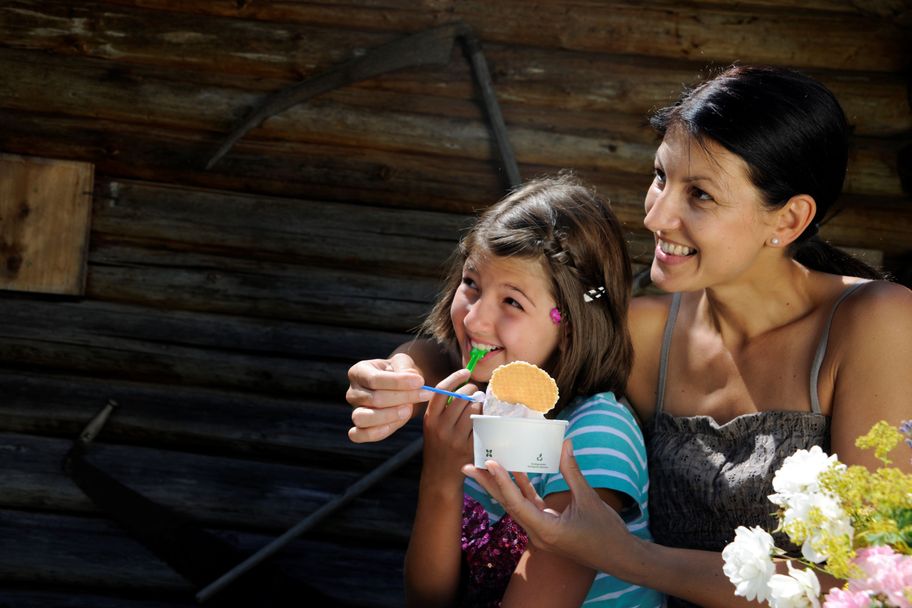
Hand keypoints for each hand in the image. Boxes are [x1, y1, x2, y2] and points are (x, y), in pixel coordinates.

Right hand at [346, 353, 433, 442]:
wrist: (401, 387)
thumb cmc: (400, 372)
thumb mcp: (403, 363)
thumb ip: (405, 368)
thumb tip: (413, 378)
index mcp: (359, 371)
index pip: (374, 379)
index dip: (398, 382)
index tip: (420, 382)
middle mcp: (352, 392)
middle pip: (373, 399)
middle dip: (402, 398)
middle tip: (424, 394)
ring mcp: (354, 411)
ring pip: (363, 418)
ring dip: (390, 415)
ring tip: (409, 409)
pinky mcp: (359, 428)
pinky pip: (360, 435)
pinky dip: (376, 432)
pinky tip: (396, 423)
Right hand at [421, 369, 481, 483]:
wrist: (440, 474)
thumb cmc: (438, 445)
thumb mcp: (432, 425)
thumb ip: (442, 407)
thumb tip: (462, 384)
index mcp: (430, 419)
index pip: (441, 391)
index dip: (455, 378)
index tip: (466, 372)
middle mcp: (441, 428)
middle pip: (461, 398)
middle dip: (472, 390)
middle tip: (475, 391)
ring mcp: (456, 438)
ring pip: (473, 410)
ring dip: (479, 403)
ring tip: (479, 404)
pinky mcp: (469, 448)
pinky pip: (481, 425)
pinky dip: (485, 418)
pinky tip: (484, 417)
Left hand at [462, 439, 634, 573]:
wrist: (620, 557)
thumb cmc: (606, 532)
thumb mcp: (588, 499)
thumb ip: (572, 472)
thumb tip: (565, 443)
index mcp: (546, 530)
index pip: (516, 503)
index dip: (501, 482)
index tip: (489, 463)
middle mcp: (537, 533)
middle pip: (507, 504)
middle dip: (487, 484)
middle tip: (468, 465)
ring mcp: (541, 531)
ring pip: (515, 505)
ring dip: (499, 486)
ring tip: (483, 466)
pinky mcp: (547, 527)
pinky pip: (528, 506)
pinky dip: (521, 489)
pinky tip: (515, 471)